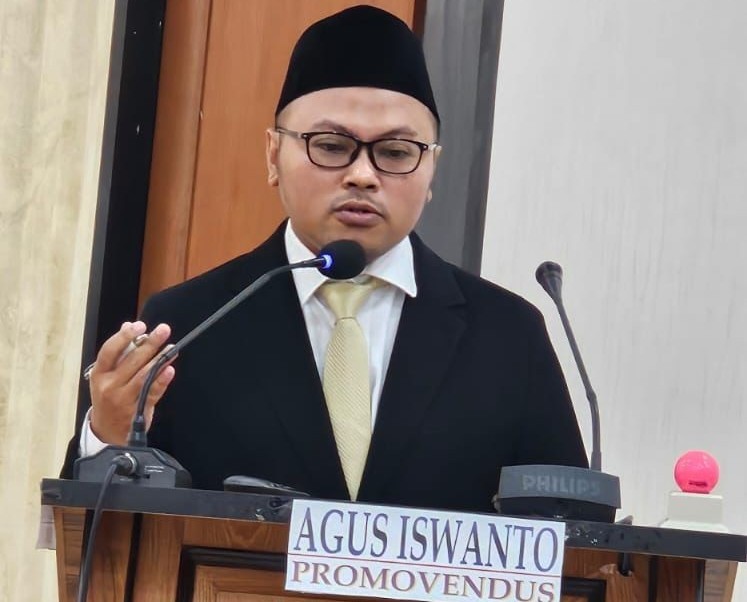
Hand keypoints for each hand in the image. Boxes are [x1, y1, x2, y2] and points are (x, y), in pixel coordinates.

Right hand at [88, 321, 175, 444]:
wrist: (107, 431)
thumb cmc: (109, 396)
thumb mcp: (106, 375)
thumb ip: (119, 351)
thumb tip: (129, 325)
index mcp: (99, 374)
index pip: (109, 351)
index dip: (124, 337)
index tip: (139, 325)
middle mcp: (109, 386)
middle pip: (131, 361)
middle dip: (149, 343)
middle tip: (164, 329)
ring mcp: (123, 399)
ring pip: (143, 376)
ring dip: (159, 360)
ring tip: (171, 347)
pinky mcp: (138, 411)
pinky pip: (152, 393)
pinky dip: (162, 381)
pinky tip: (170, 369)